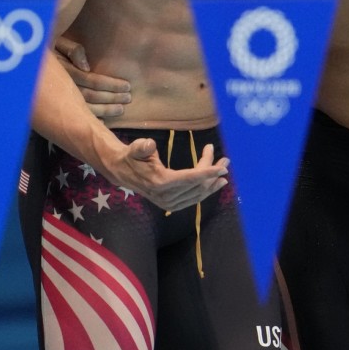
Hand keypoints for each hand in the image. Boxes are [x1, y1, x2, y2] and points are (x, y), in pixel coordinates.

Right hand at [55, 37, 131, 118]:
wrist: (29, 65)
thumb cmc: (48, 51)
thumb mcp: (57, 43)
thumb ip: (72, 50)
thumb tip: (86, 66)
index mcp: (66, 71)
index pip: (93, 80)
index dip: (111, 84)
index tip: (127, 86)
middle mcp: (63, 87)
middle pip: (92, 96)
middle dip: (112, 98)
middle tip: (128, 99)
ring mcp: (60, 100)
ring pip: (86, 108)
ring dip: (105, 110)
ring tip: (120, 109)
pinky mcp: (59, 107)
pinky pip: (76, 117)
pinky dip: (91, 120)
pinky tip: (103, 122)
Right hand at [101, 137, 228, 211]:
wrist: (123, 172)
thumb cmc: (132, 157)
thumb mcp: (136, 148)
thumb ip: (143, 147)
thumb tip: (150, 144)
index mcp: (160, 182)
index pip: (190, 178)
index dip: (207, 172)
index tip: (222, 168)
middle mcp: (167, 196)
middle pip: (197, 184)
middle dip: (213, 173)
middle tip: (225, 160)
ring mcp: (169, 203)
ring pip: (197, 193)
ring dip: (212, 182)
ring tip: (224, 170)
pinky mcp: (171, 205)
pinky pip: (193, 199)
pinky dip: (205, 191)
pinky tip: (214, 184)